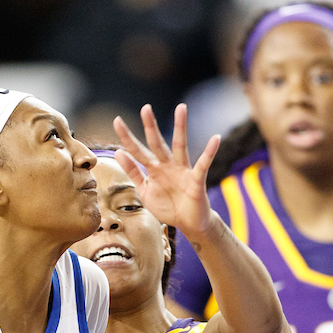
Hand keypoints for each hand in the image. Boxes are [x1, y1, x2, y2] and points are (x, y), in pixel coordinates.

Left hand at [113, 103, 219, 241]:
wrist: (188, 224)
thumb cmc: (168, 206)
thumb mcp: (145, 190)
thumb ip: (133, 172)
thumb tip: (119, 152)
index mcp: (154, 169)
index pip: (138, 151)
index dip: (127, 138)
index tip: (117, 121)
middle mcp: (168, 166)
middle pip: (157, 143)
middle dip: (151, 127)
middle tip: (145, 108)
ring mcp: (183, 171)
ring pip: (180, 146)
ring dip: (180, 128)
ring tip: (181, 108)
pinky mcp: (196, 180)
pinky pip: (203, 165)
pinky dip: (209, 152)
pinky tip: (215, 139)